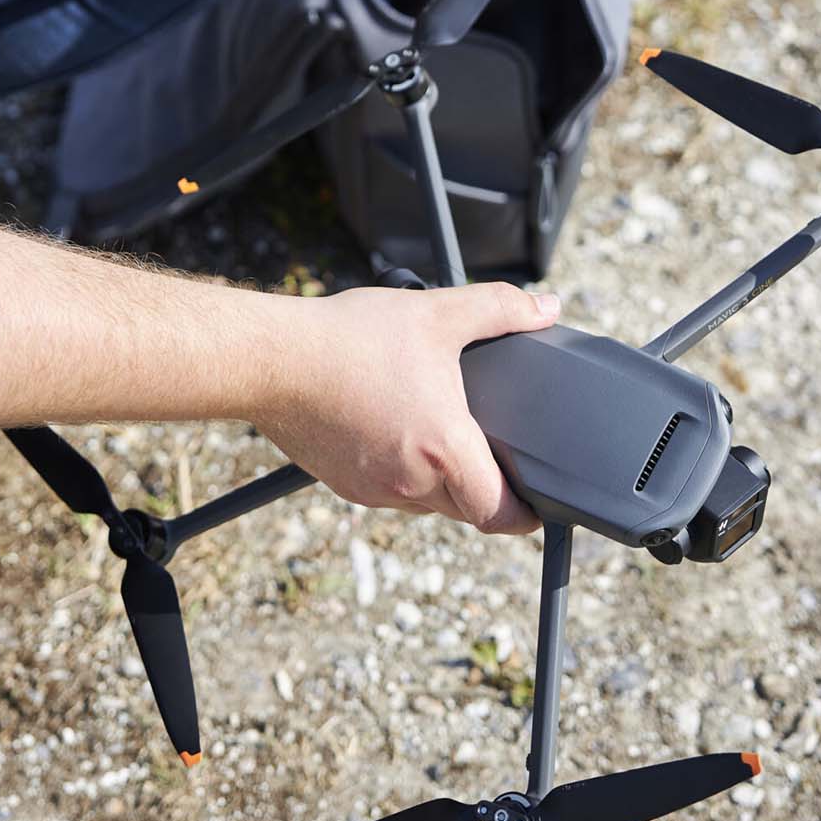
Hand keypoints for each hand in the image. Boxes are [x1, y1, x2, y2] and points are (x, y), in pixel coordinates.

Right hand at [252, 282, 559, 534]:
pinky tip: (398, 429)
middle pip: (466, 509)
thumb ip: (500, 308)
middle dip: (484, 488)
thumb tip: (546, 306)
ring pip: (427, 502)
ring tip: (440, 430)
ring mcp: (374, 489)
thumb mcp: (438, 312)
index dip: (525, 514)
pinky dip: (404, 472)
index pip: (498, 514)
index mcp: (443, 448)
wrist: (273, 360)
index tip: (536, 503)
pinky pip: (391, 491)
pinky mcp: (346, 486)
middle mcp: (411, 481)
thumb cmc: (350, 339)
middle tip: (491, 448)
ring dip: (441, 480)